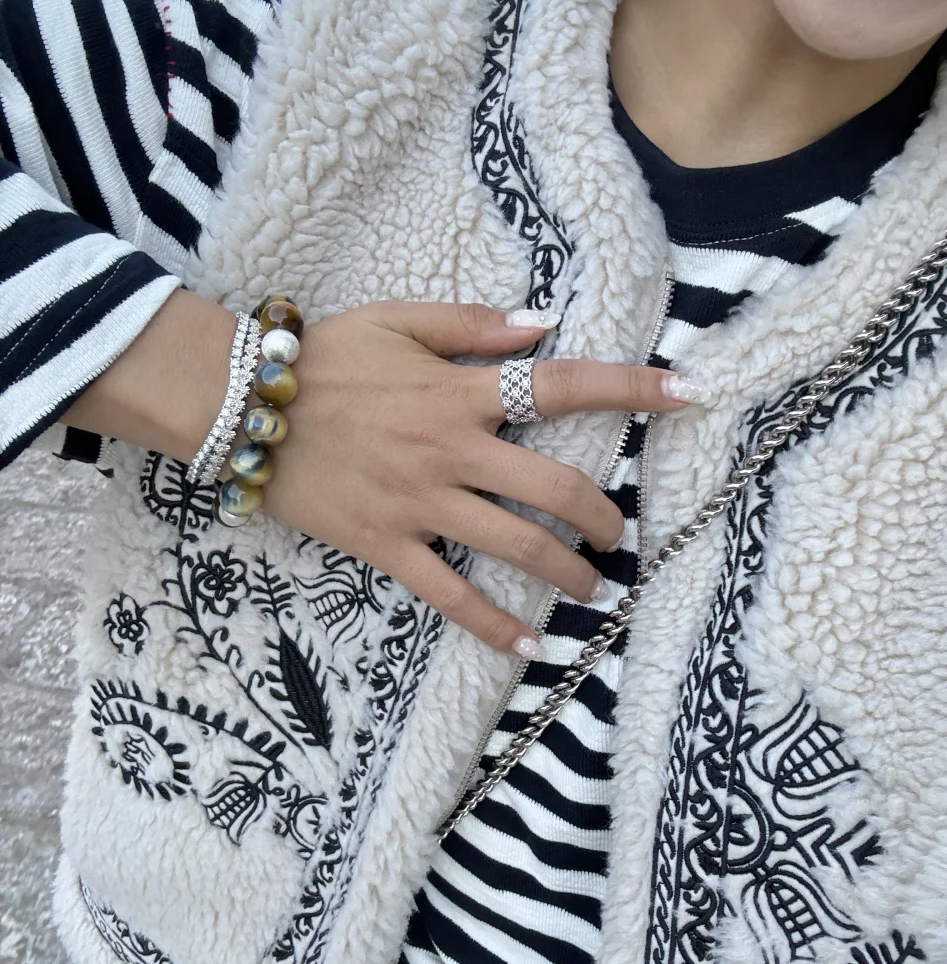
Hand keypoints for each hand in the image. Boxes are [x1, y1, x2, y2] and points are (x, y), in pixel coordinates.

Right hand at [260, 301, 701, 655]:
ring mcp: (420, 502)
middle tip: (621, 533)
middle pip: (555, 488)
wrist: (242, 406)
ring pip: (515, 546)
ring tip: (598, 588)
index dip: (632, 387)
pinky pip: (450, 594)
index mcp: (461, 391)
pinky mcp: (387, 544)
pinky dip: (494, 624)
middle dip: (604, 516)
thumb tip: (544, 327)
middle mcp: (452, 449)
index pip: (564, 385)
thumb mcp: (398, 319)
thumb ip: (474, 325)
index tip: (688, 392)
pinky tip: (532, 644)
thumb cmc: (323, 358)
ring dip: (569, 573)